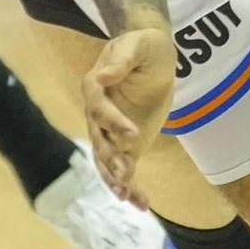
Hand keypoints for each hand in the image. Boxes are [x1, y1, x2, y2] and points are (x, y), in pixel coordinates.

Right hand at [82, 23, 176, 203]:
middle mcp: (97, 113)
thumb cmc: (144, 45)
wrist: (154, 57)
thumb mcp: (138, 44)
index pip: (99, 109)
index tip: (133, 133)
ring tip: (127, 196)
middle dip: (110, 158)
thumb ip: (122, 59)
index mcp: (95, 86)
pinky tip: (141, 203)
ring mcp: (112, 131)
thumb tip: (105, 74)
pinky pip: (125, 167)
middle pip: (99, 139)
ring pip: (106, 159)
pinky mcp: (128, 143)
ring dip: (114, 178)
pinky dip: (130, 186)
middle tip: (124, 173)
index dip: (113, 122)